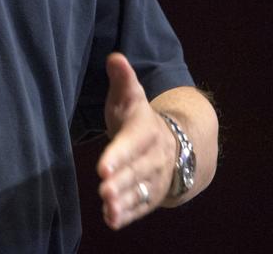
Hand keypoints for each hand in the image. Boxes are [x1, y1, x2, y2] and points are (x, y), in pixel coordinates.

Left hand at [96, 52, 176, 229]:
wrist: (175, 143)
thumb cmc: (139, 117)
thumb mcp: (132, 96)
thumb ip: (123, 79)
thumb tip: (115, 56)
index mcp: (144, 132)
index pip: (130, 145)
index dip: (117, 156)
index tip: (102, 167)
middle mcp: (152, 158)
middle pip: (135, 172)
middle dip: (120, 182)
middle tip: (104, 189)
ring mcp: (153, 178)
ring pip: (139, 192)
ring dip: (124, 201)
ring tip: (109, 209)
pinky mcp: (150, 195)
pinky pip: (140, 206)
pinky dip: (128, 214)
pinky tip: (112, 220)